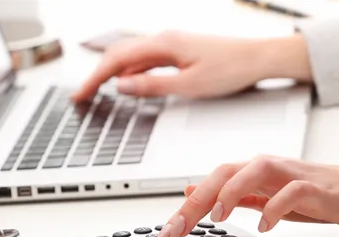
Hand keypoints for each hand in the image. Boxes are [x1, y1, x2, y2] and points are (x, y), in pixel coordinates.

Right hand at [72, 31, 311, 101]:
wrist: (258, 58)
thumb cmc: (230, 70)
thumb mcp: (188, 85)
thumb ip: (152, 85)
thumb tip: (121, 85)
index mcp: (163, 44)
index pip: (117, 60)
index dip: (94, 79)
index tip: (80, 95)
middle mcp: (163, 39)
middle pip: (119, 54)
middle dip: (97, 74)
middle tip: (82, 95)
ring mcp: (171, 43)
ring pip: (132, 55)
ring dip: (112, 72)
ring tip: (97, 89)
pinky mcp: (179, 50)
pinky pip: (147, 58)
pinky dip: (131, 70)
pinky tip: (128, 81)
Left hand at [156, 155, 338, 236]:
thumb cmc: (322, 194)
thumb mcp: (270, 197)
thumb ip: (237, 195)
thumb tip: (200, 193)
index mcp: (258, 173)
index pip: (214, 180)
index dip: (188, 203)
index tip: (169, 230)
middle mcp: (272, 168)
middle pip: (226, 171)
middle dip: (197, 199)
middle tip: (178, 227)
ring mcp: (295, 175)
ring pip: (255, 169)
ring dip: (231, 191)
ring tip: (217, 216)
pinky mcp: (319, 187)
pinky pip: (293, 190)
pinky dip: (276, 205)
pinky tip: (265, 223)